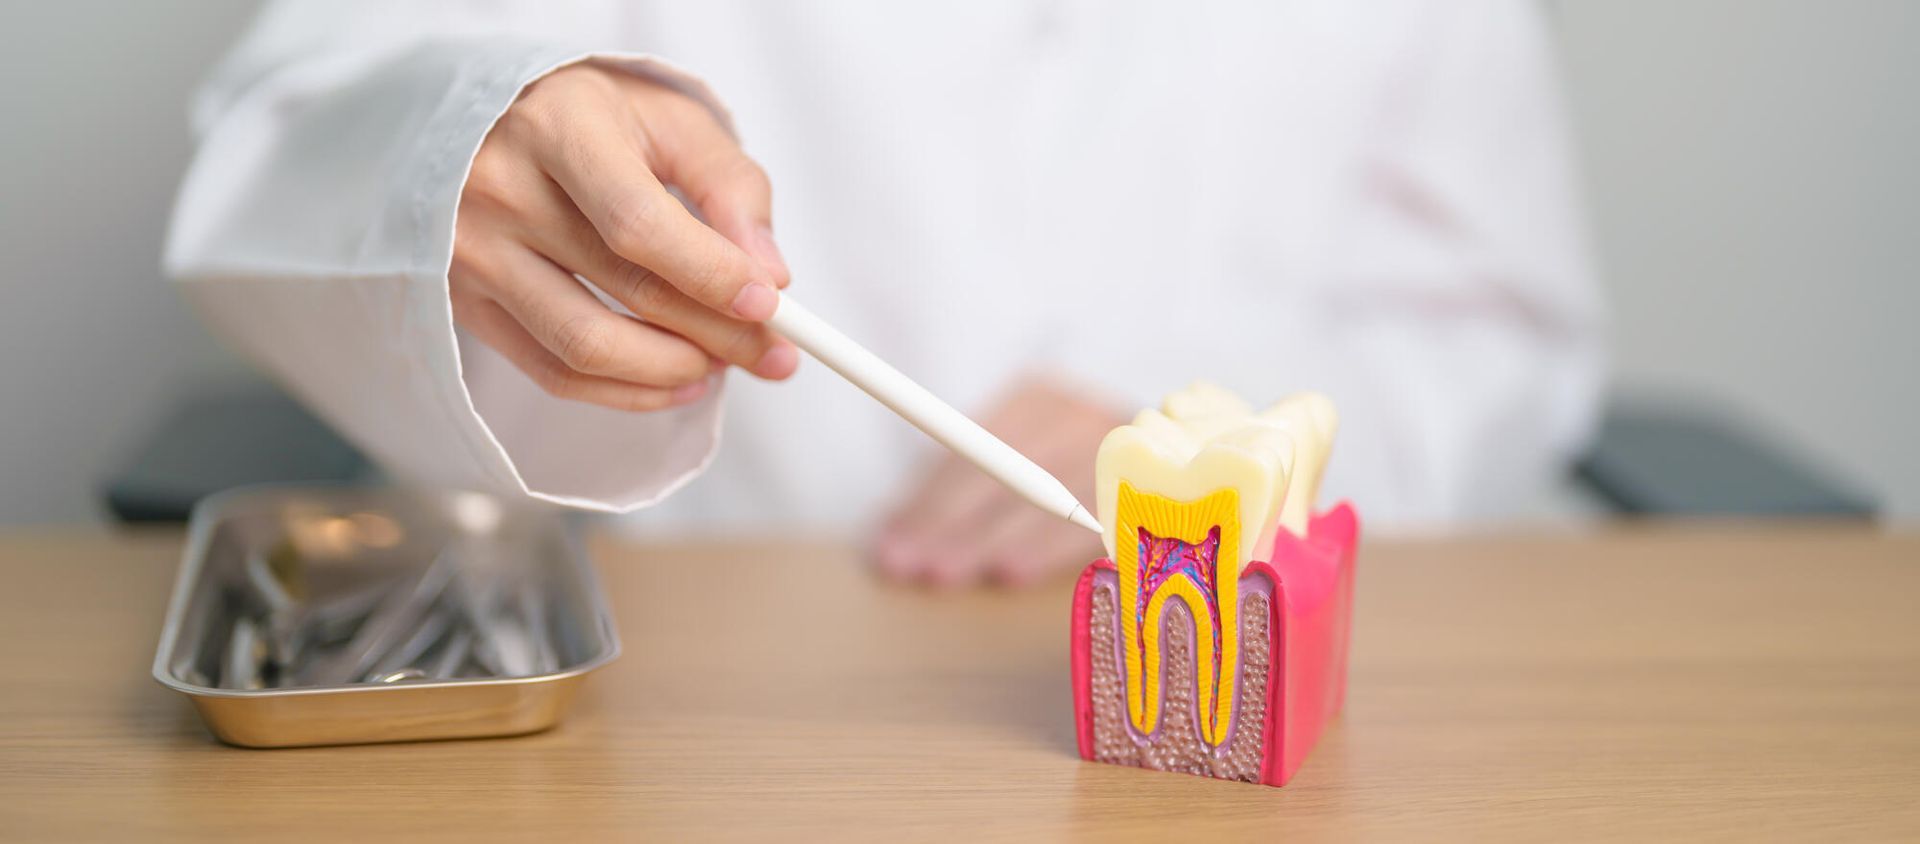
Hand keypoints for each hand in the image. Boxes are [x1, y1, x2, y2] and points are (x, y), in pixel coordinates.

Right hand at [450, 63, 797, 410]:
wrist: (488, 122)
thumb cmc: (596, 120)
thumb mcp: (672, 121)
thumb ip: (729, 186)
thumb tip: (768, 276)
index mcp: (559, 129)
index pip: (640, 224)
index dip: (710, 274)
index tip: (771, 304)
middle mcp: (501, 190)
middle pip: (625, 290)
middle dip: (718, 334)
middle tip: (776, 353)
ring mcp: (473, 253)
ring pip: (586, 347)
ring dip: (673, 371)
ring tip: (724, 365)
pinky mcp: (464, 303)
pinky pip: (553, 373)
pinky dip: (627, 392)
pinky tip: (678, 382)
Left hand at [872, 375, 1123, 588]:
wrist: (1183, 459)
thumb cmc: (1077, 476)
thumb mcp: (1022, 462)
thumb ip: (965, 492)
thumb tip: (893, 537)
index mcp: (1037, 399)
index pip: (972, 449)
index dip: (927, 498)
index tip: (888, 542)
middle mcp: (1077, 414)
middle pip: (1001, 470)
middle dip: (948, 523)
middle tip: (908, 567)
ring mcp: (1115, 447)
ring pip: (1039, 495)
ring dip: (987, 540)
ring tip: (944, 574)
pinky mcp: (1145, 484)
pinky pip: (1086, 520)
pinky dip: (1045, 548)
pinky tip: (1011, 574)